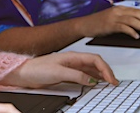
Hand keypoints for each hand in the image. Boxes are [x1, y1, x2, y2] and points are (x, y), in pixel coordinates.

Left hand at [0, 51, 117, 88]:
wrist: (25, 73)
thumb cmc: (38, 69)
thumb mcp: (59, 72)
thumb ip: (76, 75)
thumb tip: (91, 80)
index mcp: (73, 56)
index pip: (95, 60)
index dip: (106, 69)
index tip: (111, 79)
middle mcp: (73, 60)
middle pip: (95, 64)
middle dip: (107, 72)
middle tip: (114, 82)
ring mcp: (71, 67)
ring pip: (91, 70)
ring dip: (101, 76)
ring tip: (108, 83)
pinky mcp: (67, 74)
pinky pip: (84, 75)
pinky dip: (92, 79)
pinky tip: (95, 84)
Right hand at [77, 6, 139, 39]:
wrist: (84, 25)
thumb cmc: (98, 23)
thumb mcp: (112, 19)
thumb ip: (124, 21)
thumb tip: (138, 27)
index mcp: (119, 8)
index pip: (138, 10)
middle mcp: (118, 11)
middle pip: (137, 13)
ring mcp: (113, 17)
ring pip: (132, 20)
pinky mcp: (110, 25)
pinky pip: (123, 27)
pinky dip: (131, 31)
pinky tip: (136, 36)